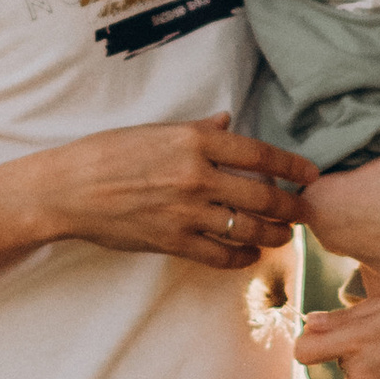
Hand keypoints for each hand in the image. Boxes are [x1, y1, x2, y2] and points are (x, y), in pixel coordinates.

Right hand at [34, 120, 315, 268]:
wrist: (68, 190)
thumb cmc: (107, 153)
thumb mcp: (155, 131)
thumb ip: (198, 130)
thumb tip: (227, 122)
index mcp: (194, 142)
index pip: (260, 154)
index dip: (293, 166)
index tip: (311, 174)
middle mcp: (197, 176)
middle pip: (264, 196)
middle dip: (291, 207)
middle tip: (305, 211)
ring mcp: (186, 212)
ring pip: (248, 229)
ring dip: (273, 234)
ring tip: (282, 234)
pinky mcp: (173, 242)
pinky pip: (220, 254)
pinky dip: (241, 256)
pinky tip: (248, 254)